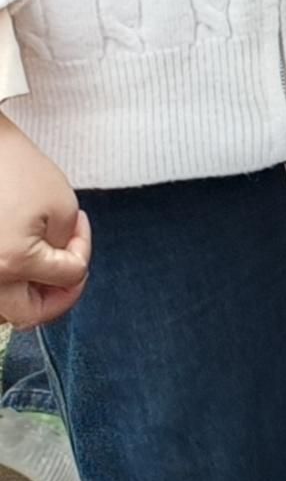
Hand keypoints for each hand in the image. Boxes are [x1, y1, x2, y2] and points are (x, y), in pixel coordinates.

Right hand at [0, 118, 87, 328]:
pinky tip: (19, 262)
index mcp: (12, 263)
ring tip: (42, 269)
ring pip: (3, 310)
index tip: (80, 223)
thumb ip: (66, 246)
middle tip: (70, 274)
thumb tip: (59, 268)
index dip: (83, 249)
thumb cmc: (15, 167)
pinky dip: (5, 285)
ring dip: (26, 296)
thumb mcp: (60, 204)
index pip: (68, 276)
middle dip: (56, 297)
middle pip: (29, 314)